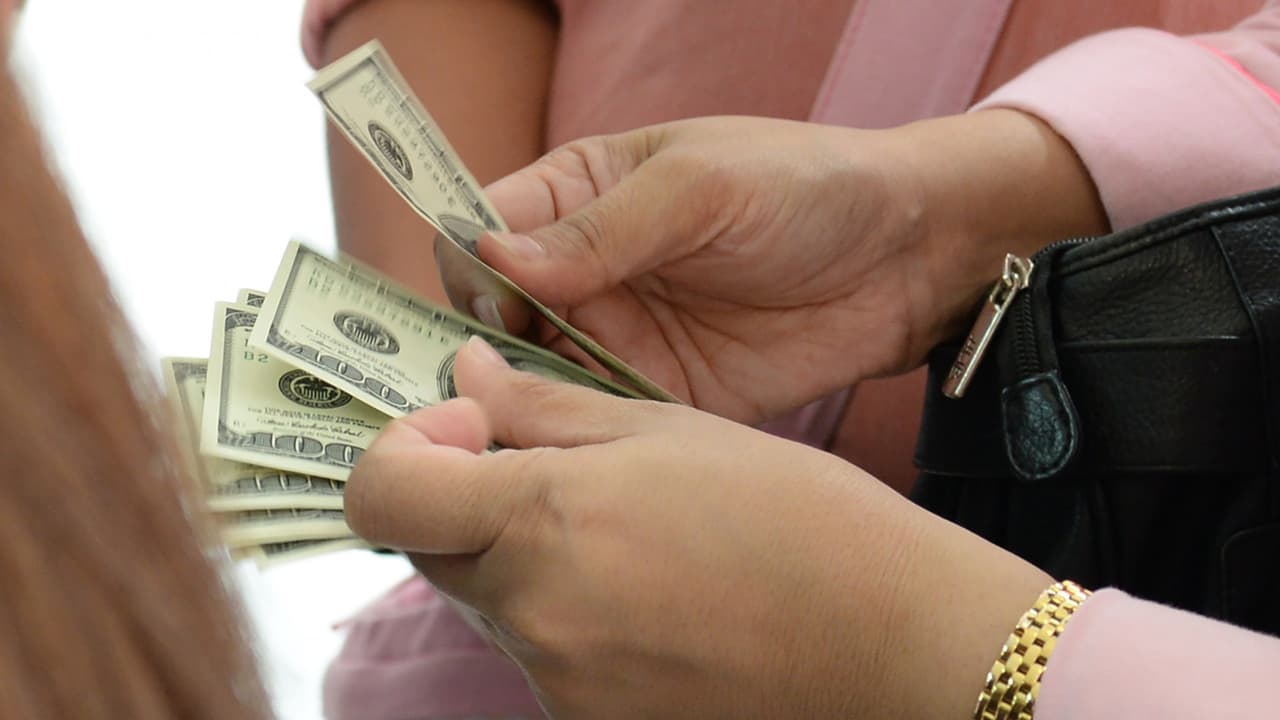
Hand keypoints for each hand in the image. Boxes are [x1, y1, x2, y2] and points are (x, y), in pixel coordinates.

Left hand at [345, 337, 1052, 718]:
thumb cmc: (797, 518)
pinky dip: (565, 612)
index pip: (384, 493)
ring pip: (488, 600)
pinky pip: (540, 651)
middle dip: (464, 498)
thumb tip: (466, 378)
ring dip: (521, 557)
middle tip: (547, 466)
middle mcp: (532, 612)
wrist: (890, 642)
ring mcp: (558, 681)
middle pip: (431, 547)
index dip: (403, 449)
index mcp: (543, 519)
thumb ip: (546, 408)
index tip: (464, 426)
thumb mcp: (669, 430)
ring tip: (624, 532)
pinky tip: (648, 591)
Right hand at [443, 111, 1105, 422]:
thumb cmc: (806, 187)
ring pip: (533, 382)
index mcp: (576, 194)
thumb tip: (496, 258)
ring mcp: (617, 337)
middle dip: (481, 356)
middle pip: (492, 319)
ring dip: (522, 410)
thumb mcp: (701, 187)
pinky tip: (579, 462)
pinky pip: (597, 425)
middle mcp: (582, 272)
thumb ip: (602, 228)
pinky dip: (579, 444)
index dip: (470, 272)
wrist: (908, 257)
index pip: (479, 232)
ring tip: (526, 439)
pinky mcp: (659, 395)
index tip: (494, 310)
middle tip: (493, 395)